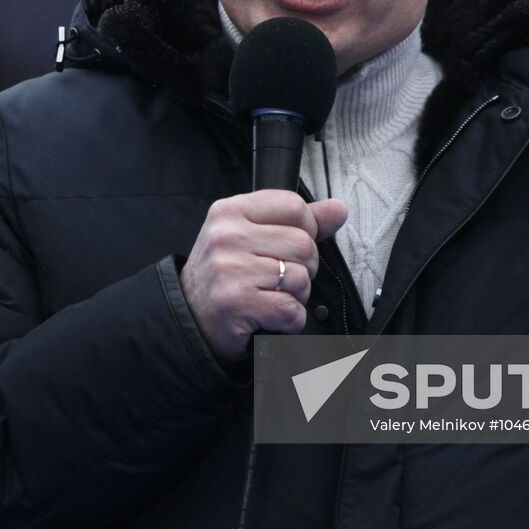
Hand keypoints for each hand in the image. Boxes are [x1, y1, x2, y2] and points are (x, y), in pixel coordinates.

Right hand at [180, 190, 347, 363]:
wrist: (189, 317)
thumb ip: (297, 220)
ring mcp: (230, 269)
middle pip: (304, 244)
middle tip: (278, 279)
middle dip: (303, 268)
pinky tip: (269, 317)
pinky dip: (289, 321)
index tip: (288, 246)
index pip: (294, 206)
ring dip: (296, 296)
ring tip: (270, 297)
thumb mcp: (251, 235)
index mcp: (230, 211)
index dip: (305, 229)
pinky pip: (292, 310)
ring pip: (301, 278)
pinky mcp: (237, 303)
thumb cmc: (225, 274)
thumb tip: (338, 209)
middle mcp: (227, 236)